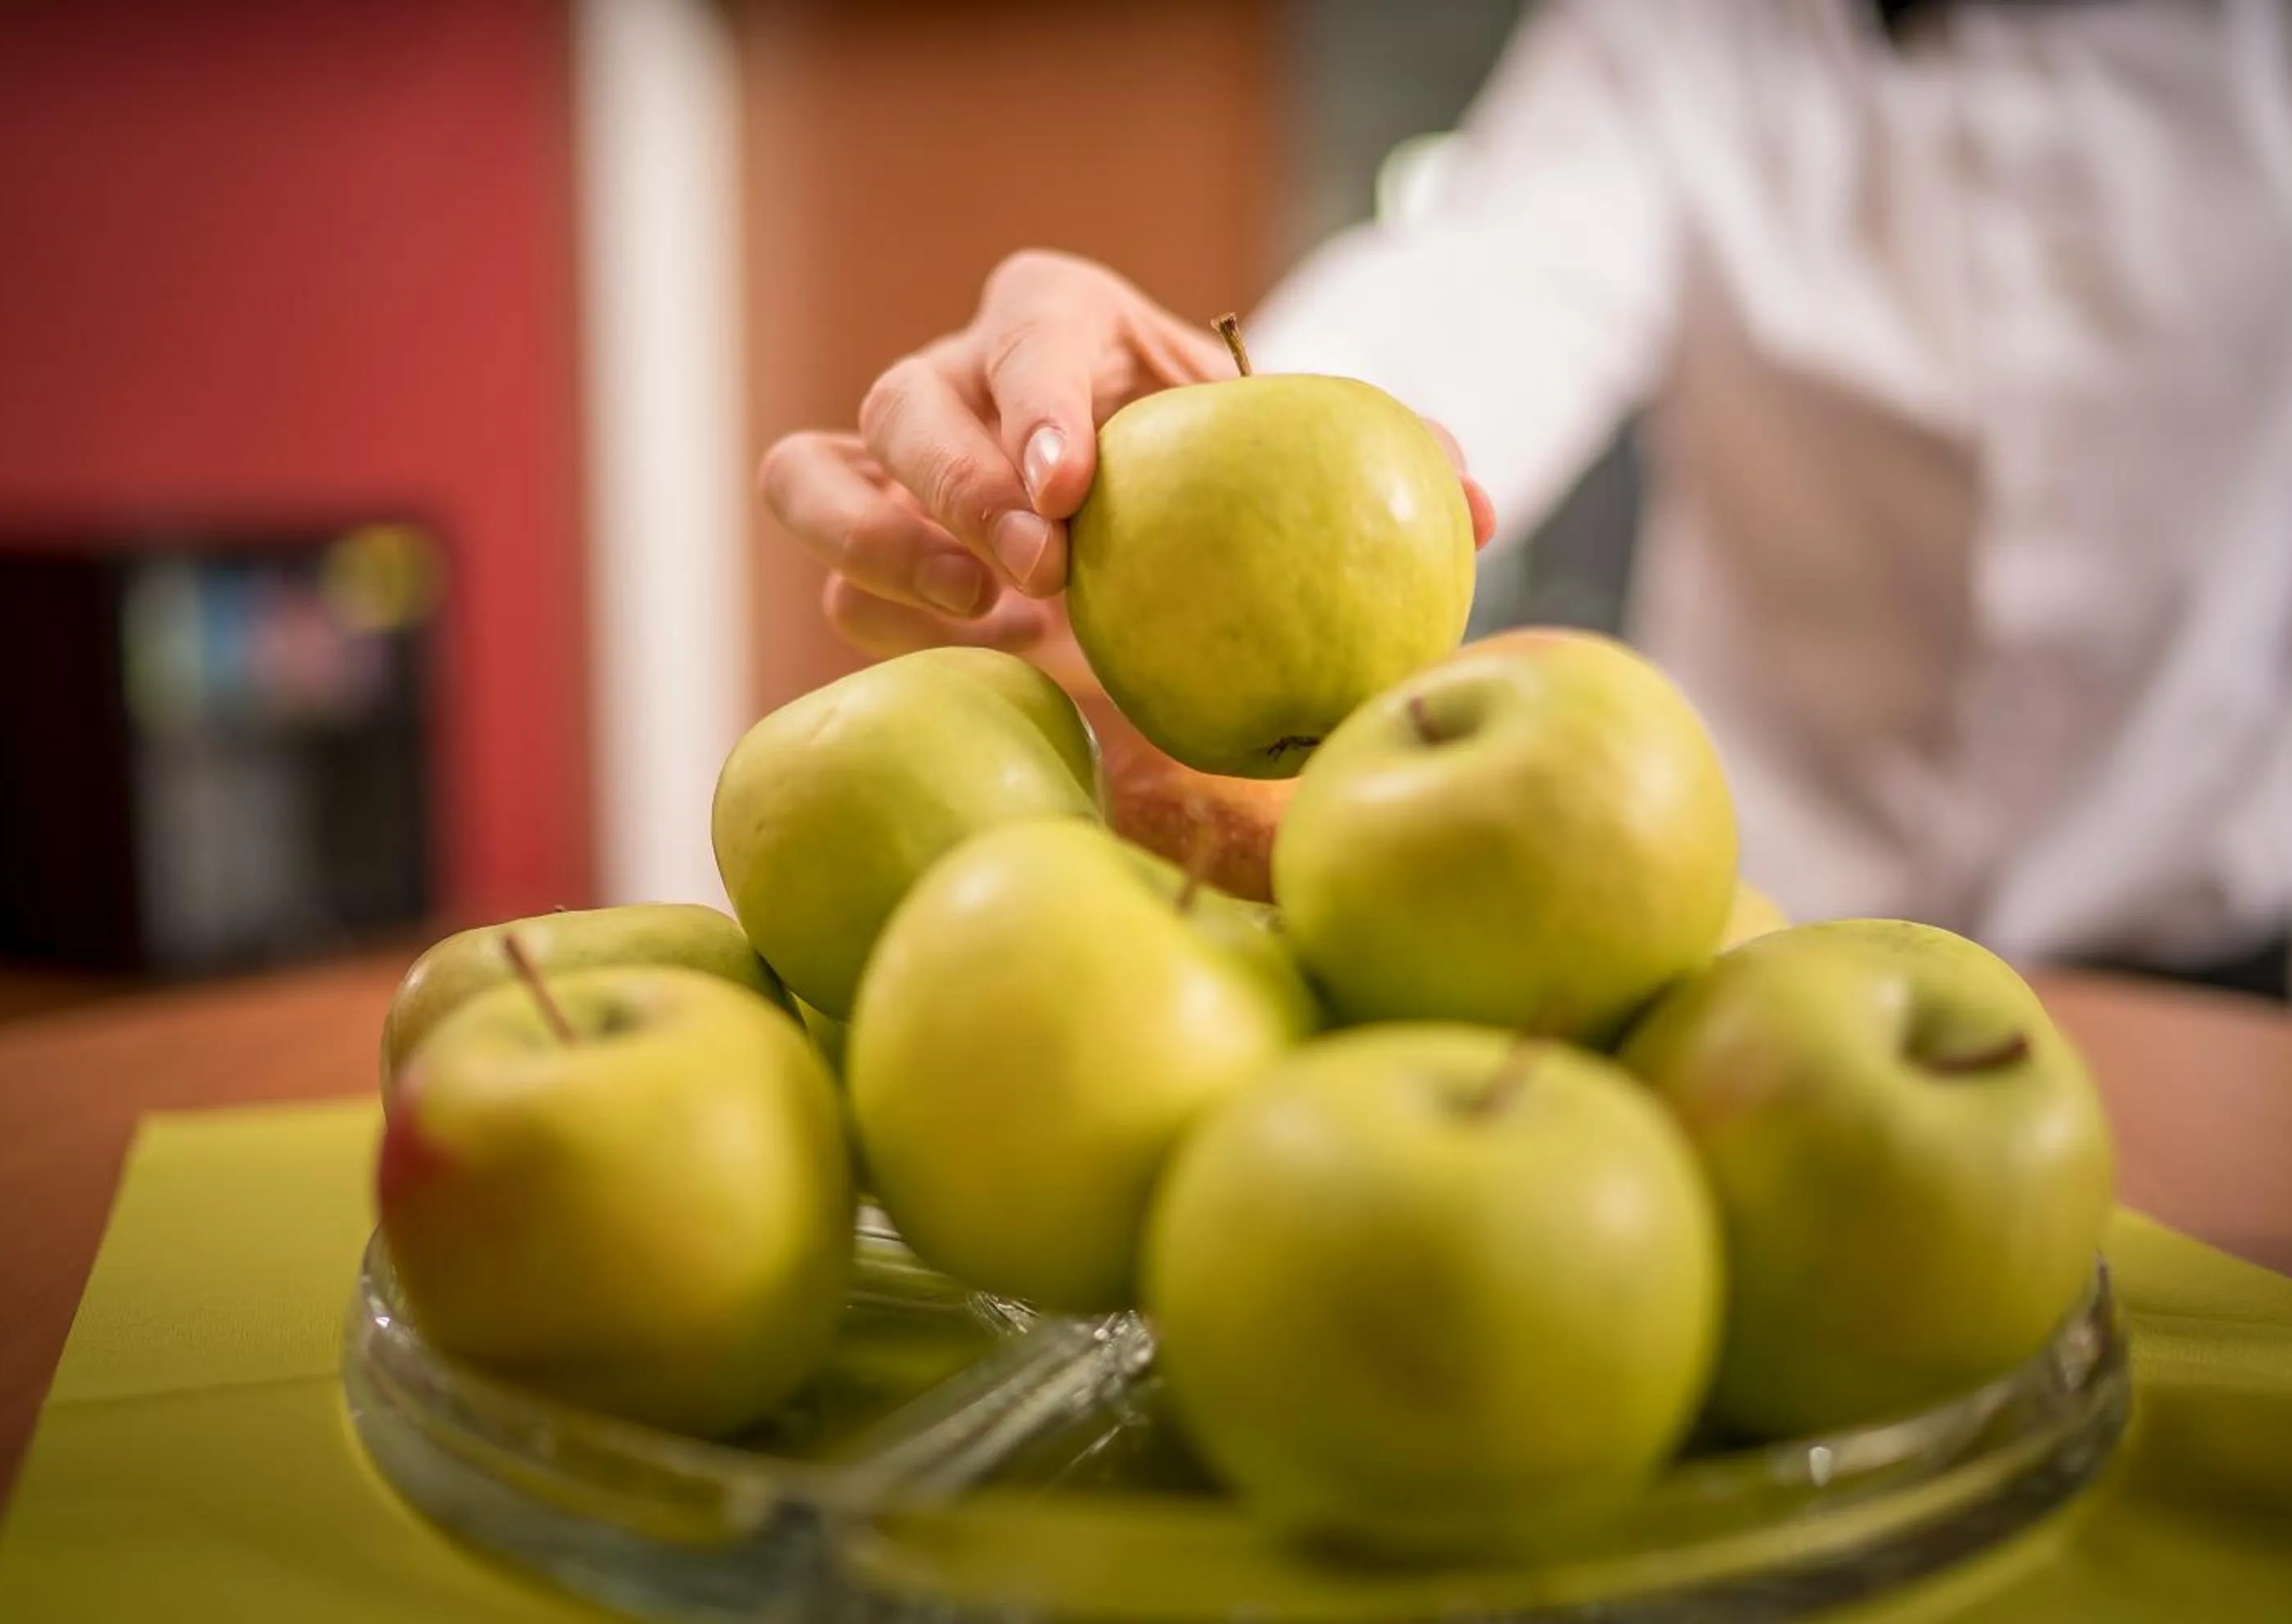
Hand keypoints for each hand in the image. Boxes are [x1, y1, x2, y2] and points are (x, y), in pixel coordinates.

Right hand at [758, 249, 1496, 685]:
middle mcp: (955, 377)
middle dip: (953, 482)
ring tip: (973, 612)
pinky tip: (971, 659)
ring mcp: (892, 465)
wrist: (1151, 515)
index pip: (1026, 331)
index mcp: (1057, 320)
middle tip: (1036, 568)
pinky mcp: (866, 551)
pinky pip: (833, 580)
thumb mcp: (1288, 447)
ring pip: (811, 475)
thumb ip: (1378, 460)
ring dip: (876, 545)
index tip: (1073, 485)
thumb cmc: (1218, 463)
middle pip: (900, 401)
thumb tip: (1480, 506)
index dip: (1033, 399)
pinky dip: (880, 620)